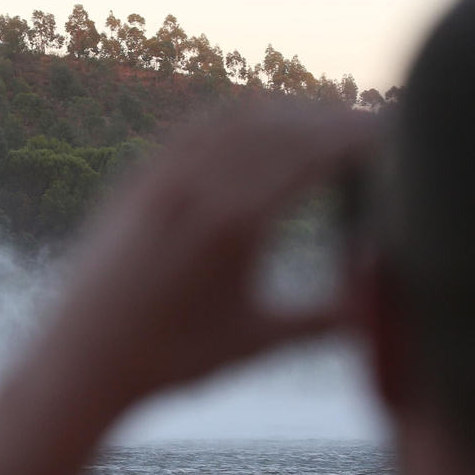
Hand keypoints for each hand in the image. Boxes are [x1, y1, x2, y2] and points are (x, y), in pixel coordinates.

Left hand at [23, 103, 379, 416]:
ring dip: (285, 113)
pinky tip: (252, 124)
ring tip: (320, 119)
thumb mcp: (258, 340)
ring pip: (238, 122)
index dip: (356, 139)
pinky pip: (193, 130)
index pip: (313, 156)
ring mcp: (164, 179)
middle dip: (330, 120)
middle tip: (368, 122)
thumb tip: (377, 312)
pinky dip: (234, 118)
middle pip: (282, 129)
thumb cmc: (172, 359)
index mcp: (239, 223)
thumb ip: (322, 321)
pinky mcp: (137, 182)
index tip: (390, 134)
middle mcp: (201, 187)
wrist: (84, 360)